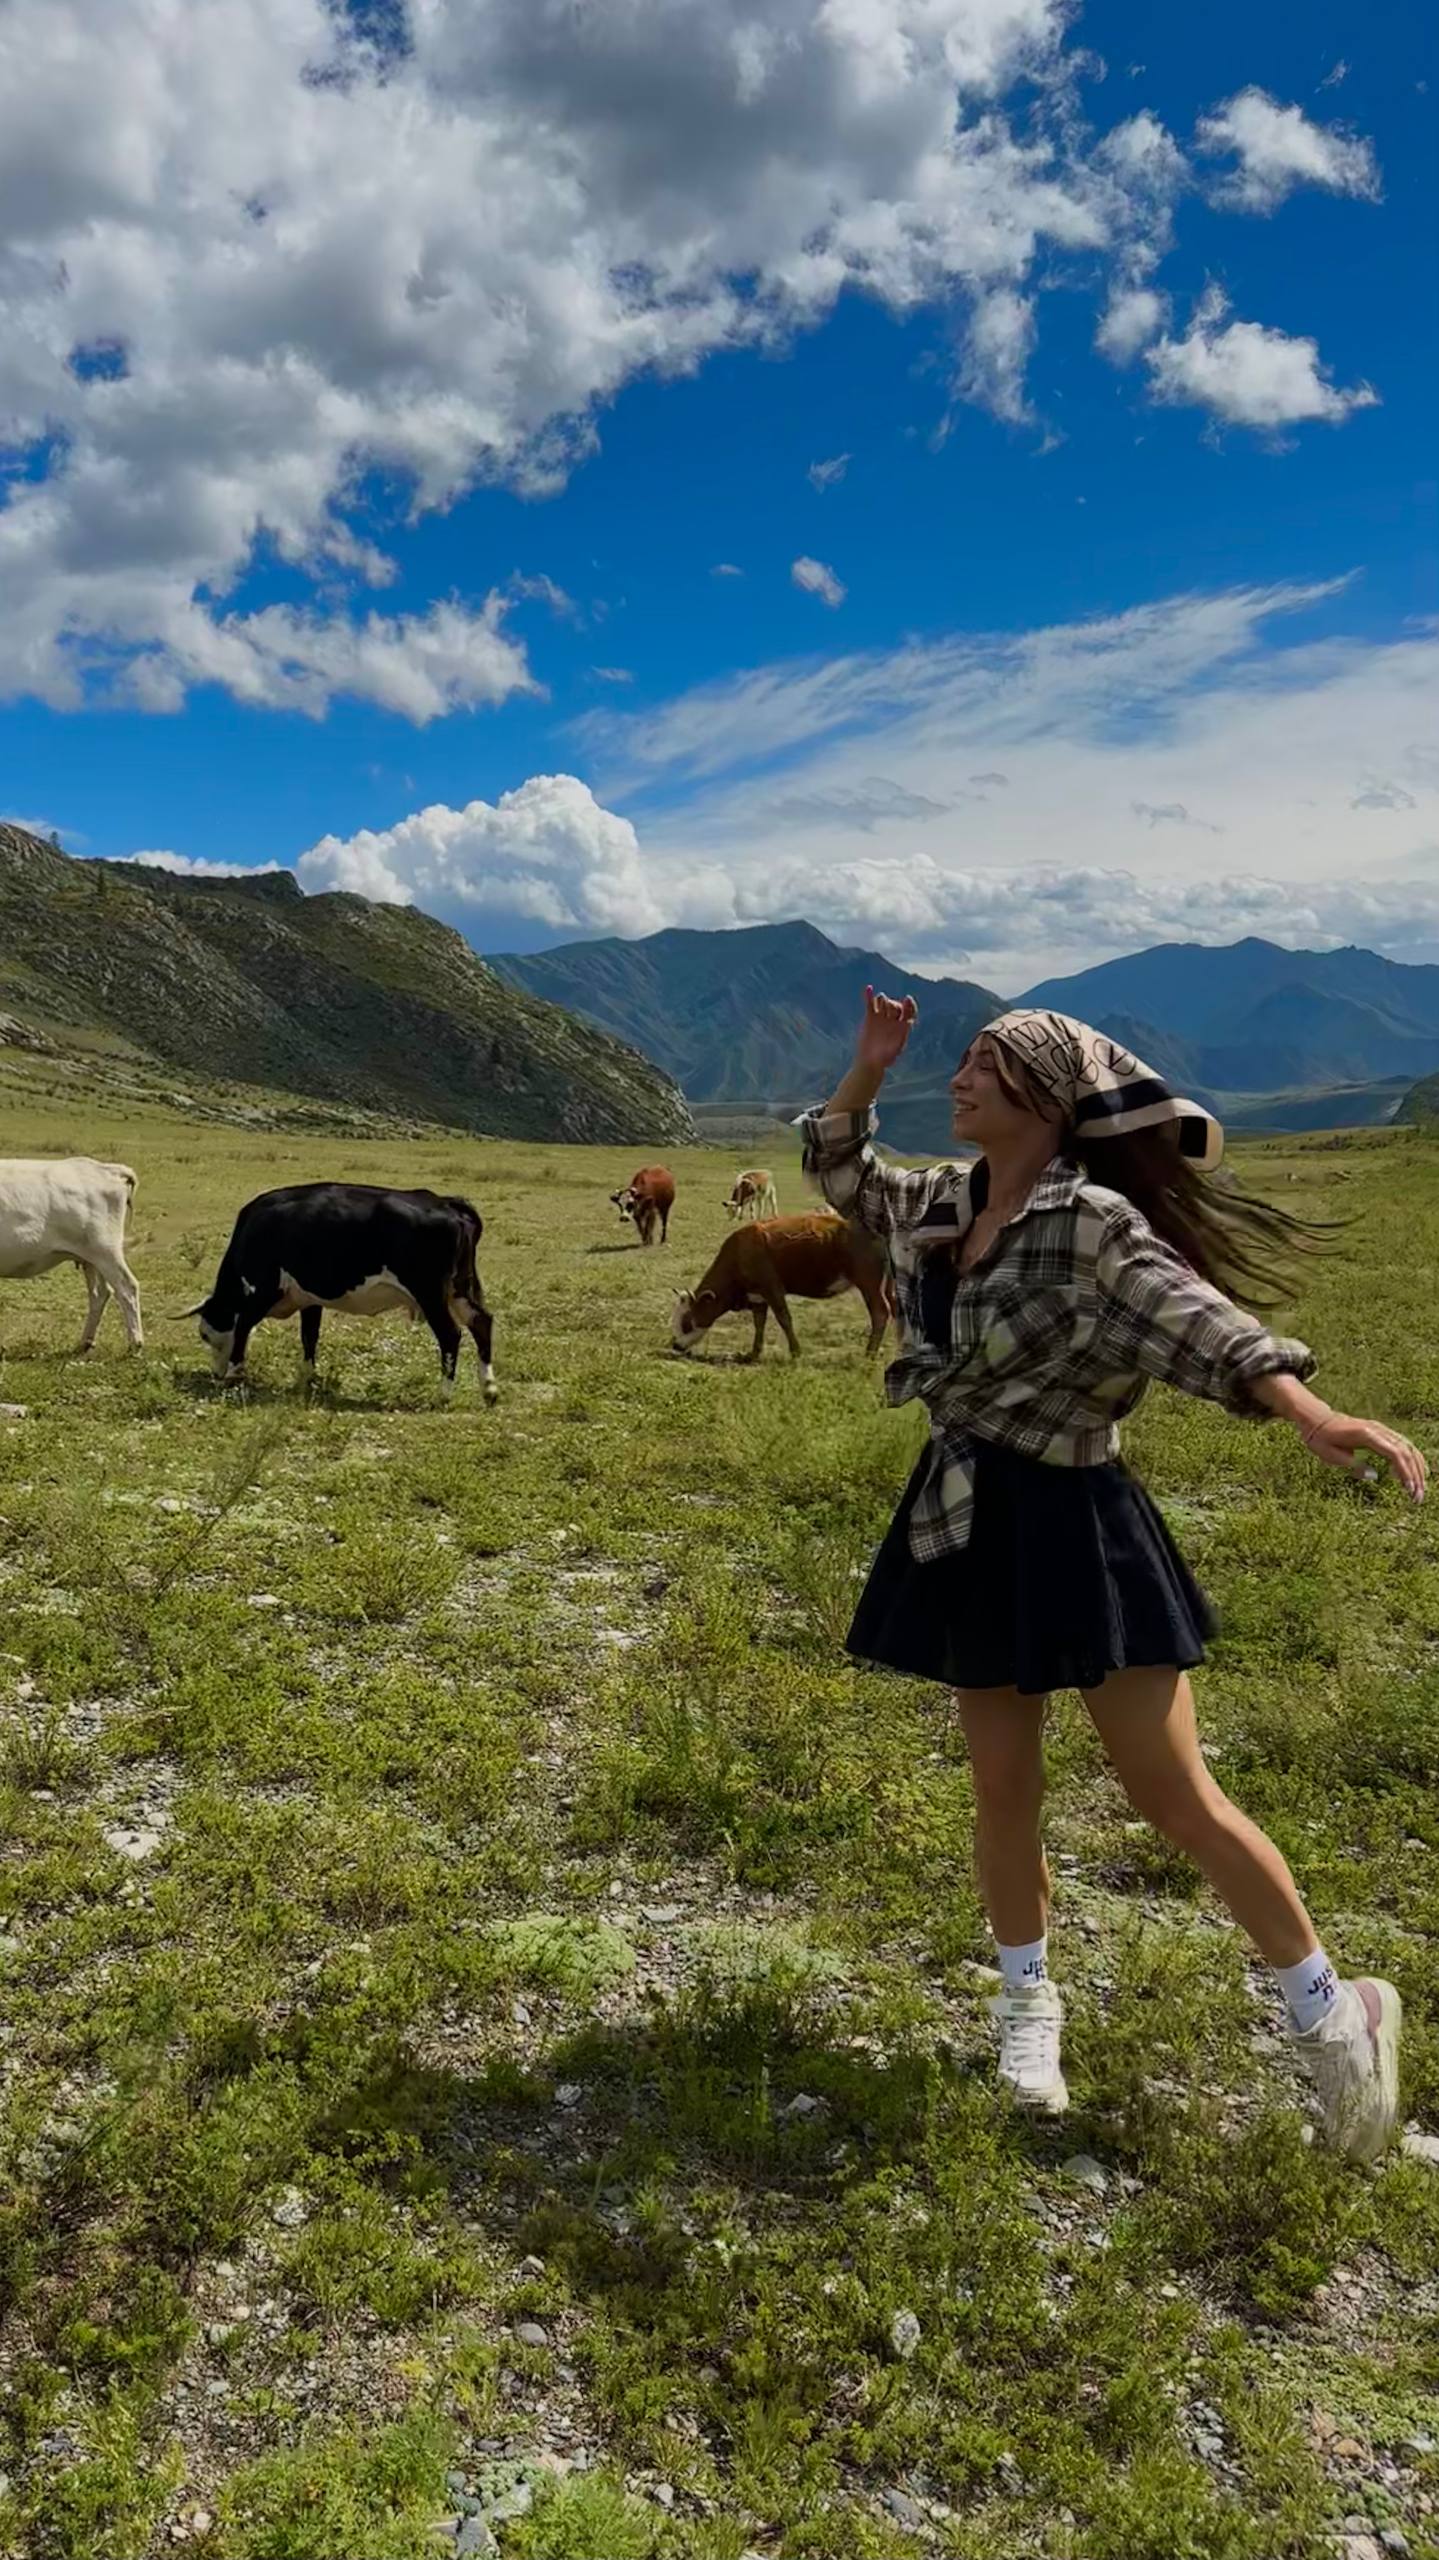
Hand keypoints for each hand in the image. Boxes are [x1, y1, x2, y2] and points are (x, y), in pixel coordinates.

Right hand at [854, 985, 917, 1073]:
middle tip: (889, 1010)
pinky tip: (868, 988)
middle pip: (897, 1005)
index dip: (910, 1005)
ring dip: (883, 999)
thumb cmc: (883, 1061)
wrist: (869, 1061)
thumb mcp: (891, 1054)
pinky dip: (869, 996)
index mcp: (903, 1027)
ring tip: (880, 1000)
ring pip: (884, 1002)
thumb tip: (900, 1035)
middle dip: (894, 1004)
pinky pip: (870, 1004)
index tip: (907, 999)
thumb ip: (896, 1044)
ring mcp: (881, 1018)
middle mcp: (893, 1020)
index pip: (910, 1012)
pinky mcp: (870, 1018)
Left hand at [1301, 1411, 1426, 1501]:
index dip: (1405, 1472)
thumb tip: (1375, 1475)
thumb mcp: (1330, 1456)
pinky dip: (1410, 1460)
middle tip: (1417, 1498)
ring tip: (1419, 1490)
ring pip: (1408, 1448)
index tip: (1409, 1490)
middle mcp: (1378, 1429)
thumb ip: (1353, 1465)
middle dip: (1415, 1475)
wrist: (1317, 1420)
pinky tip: (1412, 1475)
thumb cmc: (1321, 1439)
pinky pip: (1402, 1446)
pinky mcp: (1381, 1433)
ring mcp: (1381, 1429)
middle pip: (1406, 1451)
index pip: (1395, 1453)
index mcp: (1366, 1434)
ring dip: (1417, 1469)